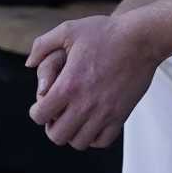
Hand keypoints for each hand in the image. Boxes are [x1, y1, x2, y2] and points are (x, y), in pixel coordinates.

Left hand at [26, 13, 160, 149]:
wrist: (142, 39)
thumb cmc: (105, 32)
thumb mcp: (69, 30)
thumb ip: (42, 45)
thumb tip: (29, 63)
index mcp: (68, 85)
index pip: (40, 116)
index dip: (36, 112)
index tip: (43, 104)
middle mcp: (84, 104)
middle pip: (57, 135)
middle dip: (52, 126)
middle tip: (58, 114)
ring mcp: (104, 112)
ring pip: (79, 142)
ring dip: (73, 133)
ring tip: (75, 119)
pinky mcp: (121, 115)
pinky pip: (102, 141)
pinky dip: (94, 137)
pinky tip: (93, 122)